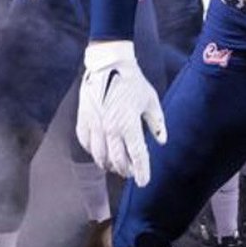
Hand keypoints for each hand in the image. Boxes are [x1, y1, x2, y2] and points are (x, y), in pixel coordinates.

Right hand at [76, 41, 166, 183]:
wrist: (108, 64)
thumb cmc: (133, 82)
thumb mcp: (151, 101)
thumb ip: (157, 123)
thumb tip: (161, 141)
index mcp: (129, 124)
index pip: (137, 156)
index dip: (141, 172)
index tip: (143, 182)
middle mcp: (110, 128)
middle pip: (117, 160)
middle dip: (126, 170)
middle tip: (131, 173)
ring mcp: (95, 124)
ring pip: (99, 156)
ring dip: (109, 165)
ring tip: (116, 166)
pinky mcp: (84, 118)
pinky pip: (85, 142)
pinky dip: (93, 152)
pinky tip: (99, 153)